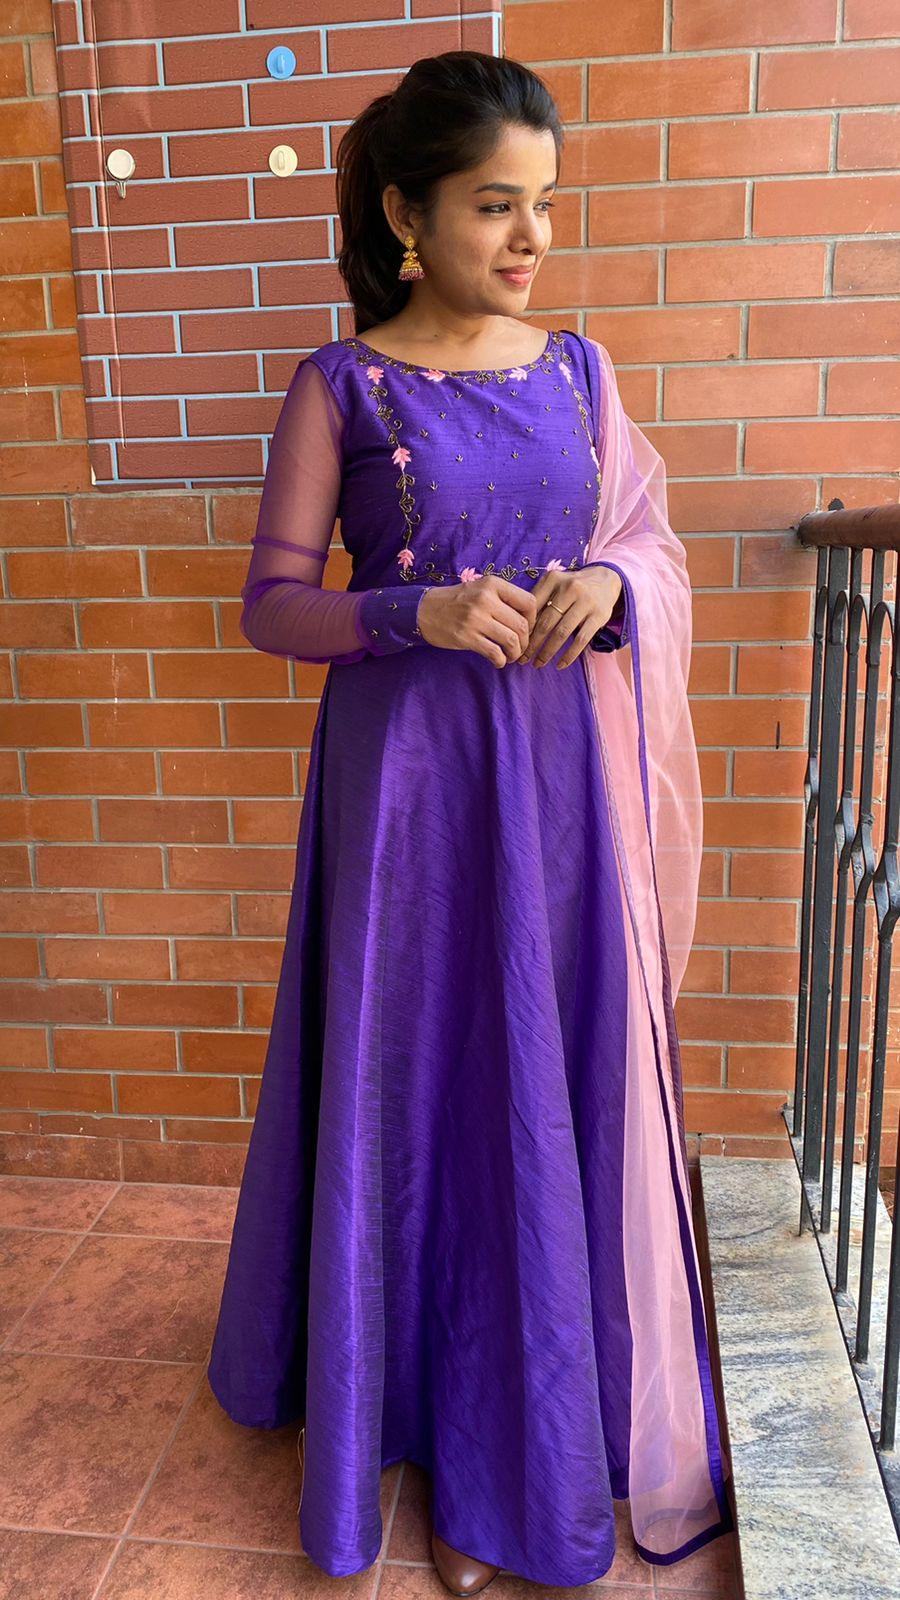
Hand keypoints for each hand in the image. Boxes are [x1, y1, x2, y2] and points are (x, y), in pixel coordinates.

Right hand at [416, 576, 537, 666]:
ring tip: (511, 656)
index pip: (528, 602)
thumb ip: (503, 598)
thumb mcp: (480, 589)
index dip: (533, 619)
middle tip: (520, 647)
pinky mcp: (467, 637)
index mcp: (492, 584)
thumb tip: (530, 619)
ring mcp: (475, 619)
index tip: (527, 628)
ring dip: (515, 653)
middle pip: (522, 625)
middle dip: (525, 641)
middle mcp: (485, 599)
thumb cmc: (457, 601)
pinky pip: (495, 653)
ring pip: (511, 640)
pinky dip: (501, 661)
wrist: (424, 610)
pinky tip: (498, 661)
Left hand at [520, 566, 623, 667]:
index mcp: (554, 579)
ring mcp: (586, 602)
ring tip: (538, 664)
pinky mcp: (599, 615)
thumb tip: (520, 627)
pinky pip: (581, 640)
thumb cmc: (572, 587)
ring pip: (562, 633)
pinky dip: (569, 655)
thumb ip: (539, 599)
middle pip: (546, 622)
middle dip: (532, 644)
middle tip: (522, 659)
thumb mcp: (555, 584)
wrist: (606, 580)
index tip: (516, 641)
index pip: (533, 607)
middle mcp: (570, 588)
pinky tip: (560, 665)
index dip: (524, 626)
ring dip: (547, 652)